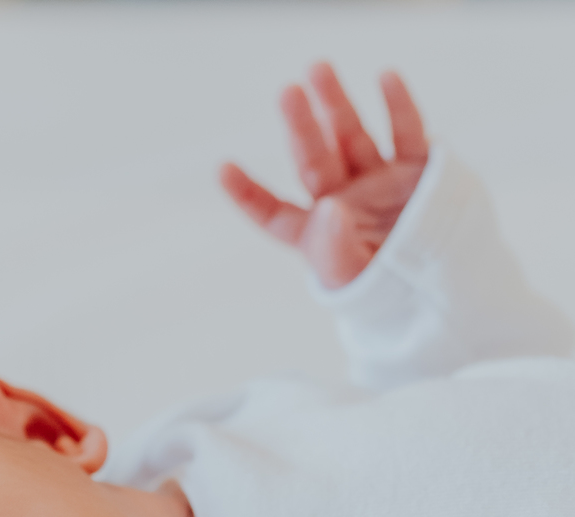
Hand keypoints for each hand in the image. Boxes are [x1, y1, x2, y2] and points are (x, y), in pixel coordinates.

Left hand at [220, 62, 428, 289]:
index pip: (275, 213)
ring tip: (318, 69)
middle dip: (300, 127)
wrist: (446, 290)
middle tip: (287, 92)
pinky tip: (385, 77)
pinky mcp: (415, 170)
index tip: (223, 168)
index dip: (249, 194)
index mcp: (318, 235)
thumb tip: (329, 209)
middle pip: (315, 160)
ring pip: (352, 136)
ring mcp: (378, 182)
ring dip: (335, 105)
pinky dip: (398, 106)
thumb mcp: (356, 281)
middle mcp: (343, 201)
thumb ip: (336, 250)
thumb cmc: (391, 294)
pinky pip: (406, 132)